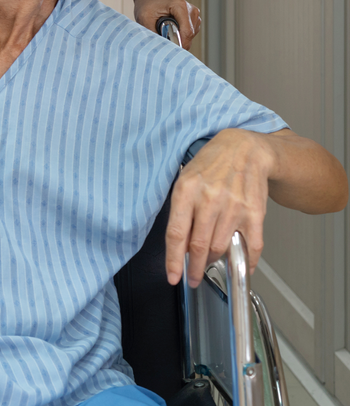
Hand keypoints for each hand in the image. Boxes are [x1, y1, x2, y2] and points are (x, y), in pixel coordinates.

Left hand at [133, 0, 200, 48]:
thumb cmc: (147, 4)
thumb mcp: (144, 19)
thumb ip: (153, 34)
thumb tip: (160, 49)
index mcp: (181, 6)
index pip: (187, 32)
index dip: (179, 44)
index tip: (169, 49)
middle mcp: (191, 10)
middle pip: (190, 35)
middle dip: (177, 41)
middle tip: (162, 39)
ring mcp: (194, 15)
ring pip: (191, 36)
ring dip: (178, 38)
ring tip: (164, 31)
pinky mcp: (193, 19)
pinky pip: (190, 34)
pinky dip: (180, 36)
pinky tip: (170, 30)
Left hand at [165, 129, 271, 286]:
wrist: (245, 149)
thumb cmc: (211, 163)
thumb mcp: (185, 178)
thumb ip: (181, 209)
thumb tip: (180, 244)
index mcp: (187, 190)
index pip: (177, 234)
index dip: (173, 260)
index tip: (173, 276)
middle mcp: (210, 200)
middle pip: (199, 246)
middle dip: (194, 269)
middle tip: (192, 278)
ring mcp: (234, 208)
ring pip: (221, 249)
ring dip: (214, 262)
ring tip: (209, 263)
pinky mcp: (254, 214)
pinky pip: (250, 247)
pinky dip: (246, 263)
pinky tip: (240, 267)